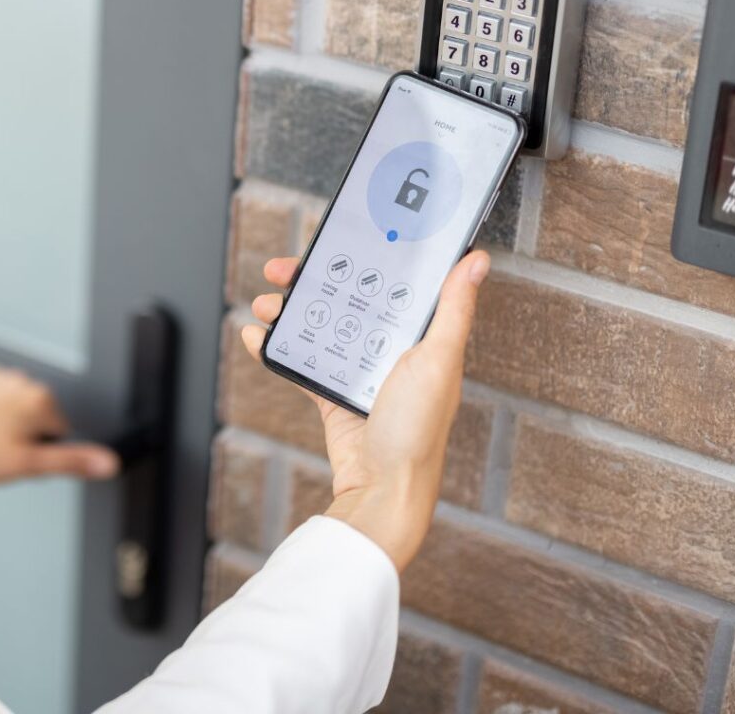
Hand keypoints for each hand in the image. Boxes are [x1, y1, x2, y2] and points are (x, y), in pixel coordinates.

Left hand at [0, 366, 119, 483]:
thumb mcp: (27, 465)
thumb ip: (72, 461)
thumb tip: (110, 462)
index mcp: (42, 400)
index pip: (59, 430)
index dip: (39, 450)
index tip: (18, 457)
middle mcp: (24, 380)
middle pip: (37, 415)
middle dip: (24, 434)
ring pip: (13, 405)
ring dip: (4, 421)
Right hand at [242, 250, 489, 571]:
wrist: (382, 493)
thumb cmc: (418, 432)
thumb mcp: (438, 361)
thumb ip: (454, 309)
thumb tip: (477, 261)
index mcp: (420, 335)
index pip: (389, 281)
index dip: (363, 257)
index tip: (335, 240)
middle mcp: (390, 348)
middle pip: (347, 298)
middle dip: (312, 281)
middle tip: (282, 270)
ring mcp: (360, 371)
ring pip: (320, 325)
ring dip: (289, 311)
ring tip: (266, 304)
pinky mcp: (334, 395)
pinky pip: (302, 362)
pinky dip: (277, 348)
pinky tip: (257, 336)